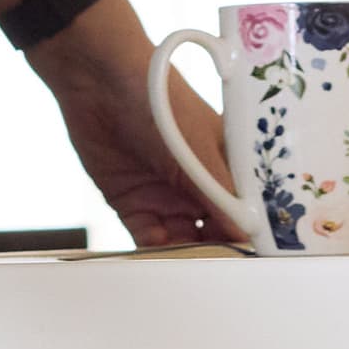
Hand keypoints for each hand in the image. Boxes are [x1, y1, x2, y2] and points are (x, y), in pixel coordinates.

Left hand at [30, 1, 241, 248]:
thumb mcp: (195, 147)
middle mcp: (198, 187)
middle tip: (217, 268)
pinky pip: (148, 238)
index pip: (244, 210)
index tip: (251, 257)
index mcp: (225, 167)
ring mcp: (165, 197)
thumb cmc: (157, 98)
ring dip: (185, 254)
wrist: (97, 80)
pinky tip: (159, 252)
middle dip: (217, 251)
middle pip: (215, 232)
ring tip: (188, 262)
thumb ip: (218, 191)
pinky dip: (154, 250)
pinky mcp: (132, 204)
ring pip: (183, 240)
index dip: (247, 234)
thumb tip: (246, 229)